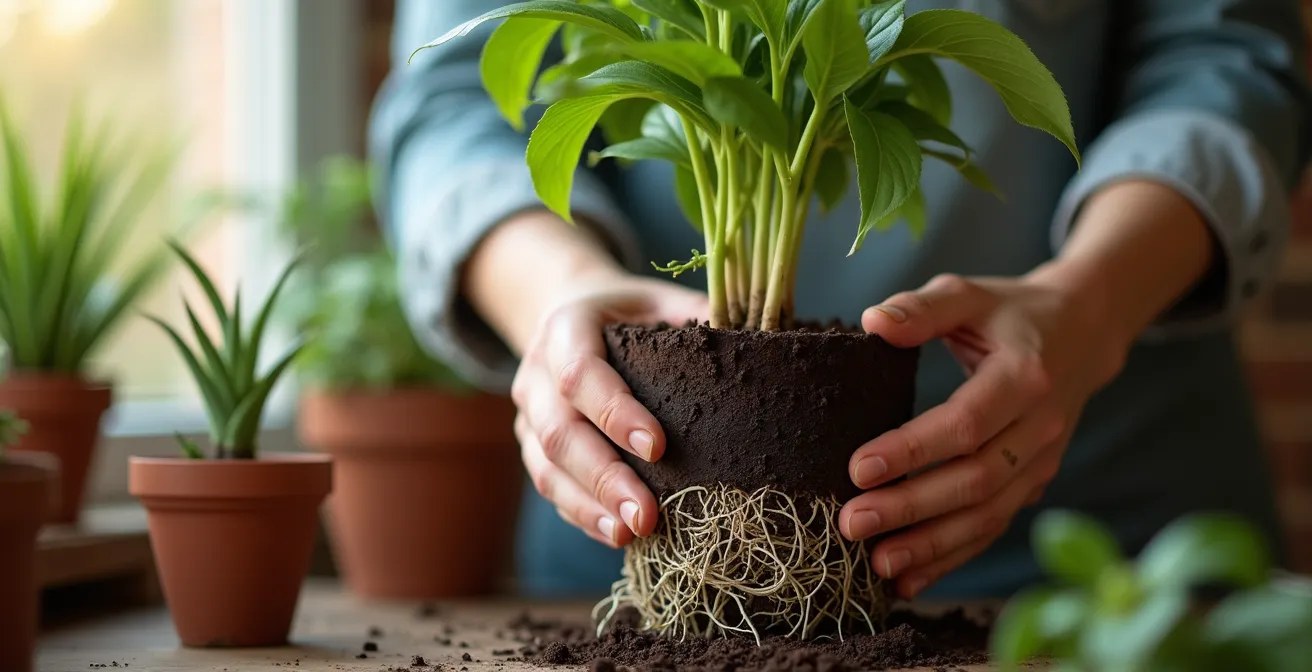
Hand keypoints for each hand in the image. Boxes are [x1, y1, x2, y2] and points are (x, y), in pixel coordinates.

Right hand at [511, 273, 708, 548]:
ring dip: (589, 505)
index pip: (580, 373)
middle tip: (647, 515)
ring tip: (630, 535)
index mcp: (565, 327)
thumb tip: (763, 343)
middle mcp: (535, 373)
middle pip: (560, 432)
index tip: (658, 448)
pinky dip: (581, 513)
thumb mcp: (658, 300)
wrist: (565, 310)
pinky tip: (614, 534)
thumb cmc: (626, 311)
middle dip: (604, 478)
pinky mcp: (529, 443)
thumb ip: (697, 315)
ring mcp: (527, 413)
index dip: (615, 413)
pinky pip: (549, 484)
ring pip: (547, 467)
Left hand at [838, 270, 1130, 598]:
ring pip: (987, 515)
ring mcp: (1043, 462)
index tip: (857, 468)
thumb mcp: (968, 294)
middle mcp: (1042, 426)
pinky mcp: (1034, 484)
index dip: (912, 450)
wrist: (1083, 332)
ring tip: (875, 563)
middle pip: (975, 480)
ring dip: (930, 544)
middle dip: (910, 508)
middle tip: (851, 523)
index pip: (965, 423)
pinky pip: (992, 527)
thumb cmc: (1010, 312)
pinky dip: (952, 557)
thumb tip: (873, 322)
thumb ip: (921, 308)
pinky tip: (908, 579)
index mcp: (1025, 376)